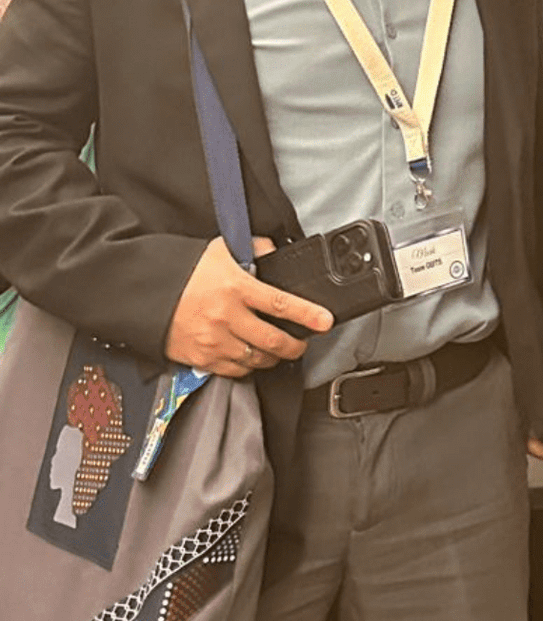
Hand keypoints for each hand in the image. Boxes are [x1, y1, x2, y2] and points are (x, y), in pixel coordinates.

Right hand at [163, 236, 331, 378]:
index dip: (308, 314)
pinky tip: (250, 357)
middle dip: (296, 346)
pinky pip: (234, 370)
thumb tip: (273, 250)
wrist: (139, 292)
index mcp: (235, 287)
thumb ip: (252, 249)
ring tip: (277, 350)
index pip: (281, 304)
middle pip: (274, 341)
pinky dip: (248, 367)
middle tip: (302, 343)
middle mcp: (226, 317)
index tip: (326, 321)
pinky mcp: (200, 358)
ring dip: (272, 357)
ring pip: (257, 359)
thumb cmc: (180, 270)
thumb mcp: (218, 251)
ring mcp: (213, 340)